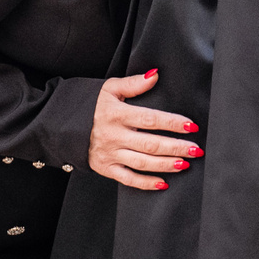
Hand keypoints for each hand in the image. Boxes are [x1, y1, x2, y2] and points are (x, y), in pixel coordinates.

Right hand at [88, 68, 199, 191]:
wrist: (62, 125)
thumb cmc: (90, 105)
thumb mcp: (109, 89)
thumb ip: (133, 83)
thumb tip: (155, 75)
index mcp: (117, 115)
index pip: (150, 119)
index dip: (173, 123)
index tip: (191, 125)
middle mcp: (114, 136)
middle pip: (151, 144)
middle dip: (176, 147)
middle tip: (196, 149)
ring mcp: (110, 154)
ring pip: (143, 162)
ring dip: (166, 165)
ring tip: (185, 164)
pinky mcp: (106, 168)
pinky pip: (128, 179)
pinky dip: (146, 183)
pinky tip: (163, 183)